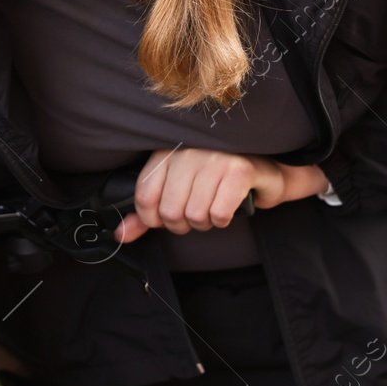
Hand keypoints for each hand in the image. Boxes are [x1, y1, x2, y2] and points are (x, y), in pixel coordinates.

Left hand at [112, 147, 329, 242]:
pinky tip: (227, 207)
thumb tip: (121, 234)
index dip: (153, 219)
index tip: (165, 218)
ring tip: (213, 208)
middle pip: (170, 211)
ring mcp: (215, 158)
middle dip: (183, 224)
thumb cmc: (216, 181)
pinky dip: (223, 219)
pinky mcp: (239, 170)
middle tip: (196, 214)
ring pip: (194, 215)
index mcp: (167, 152)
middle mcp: (189, 150)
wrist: (265, 171)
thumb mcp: (177, 191)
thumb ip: (147, 213)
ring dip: (205, 223)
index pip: (145, 196)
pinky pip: (219, 214)